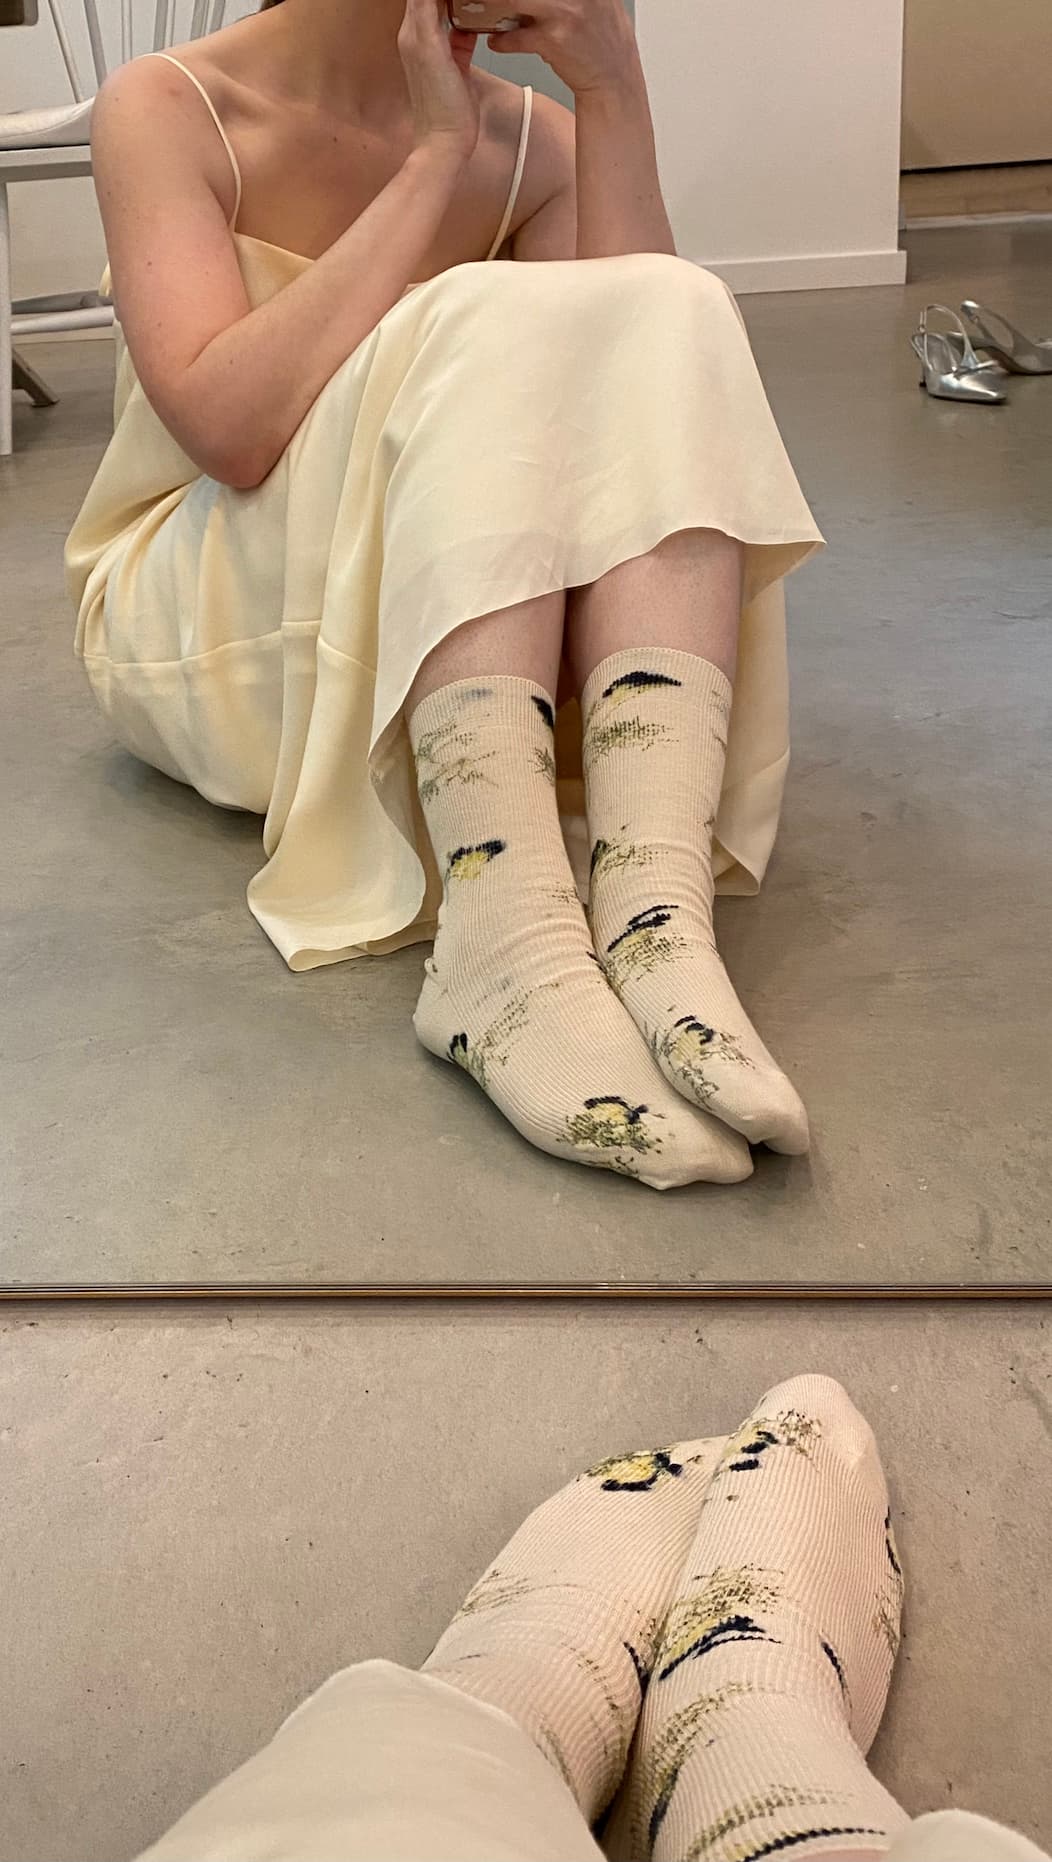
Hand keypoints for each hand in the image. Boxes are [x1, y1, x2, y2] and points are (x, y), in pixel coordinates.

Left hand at [398, 0, 483, 162]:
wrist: (448, 143)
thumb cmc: (439, 105)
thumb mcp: (430, 49)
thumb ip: (426, 11)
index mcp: (413, 30)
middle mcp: (421, 36)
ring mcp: (439, 49)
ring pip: (450, 9)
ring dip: (461, 0)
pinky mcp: (456, 61)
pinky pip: (463, 30)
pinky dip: (472, 19)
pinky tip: (485, 14)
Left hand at [484, 0, 639, 96]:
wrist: (614, 79)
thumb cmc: (602, 41)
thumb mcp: (596, 0)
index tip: (512, 0)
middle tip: (490, 1)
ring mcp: (564, 12)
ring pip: (515, 0)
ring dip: (496, 6)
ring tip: (487, 10)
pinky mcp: (554, 39)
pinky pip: (517, 36)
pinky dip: (503, 41)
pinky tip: (497, 41)